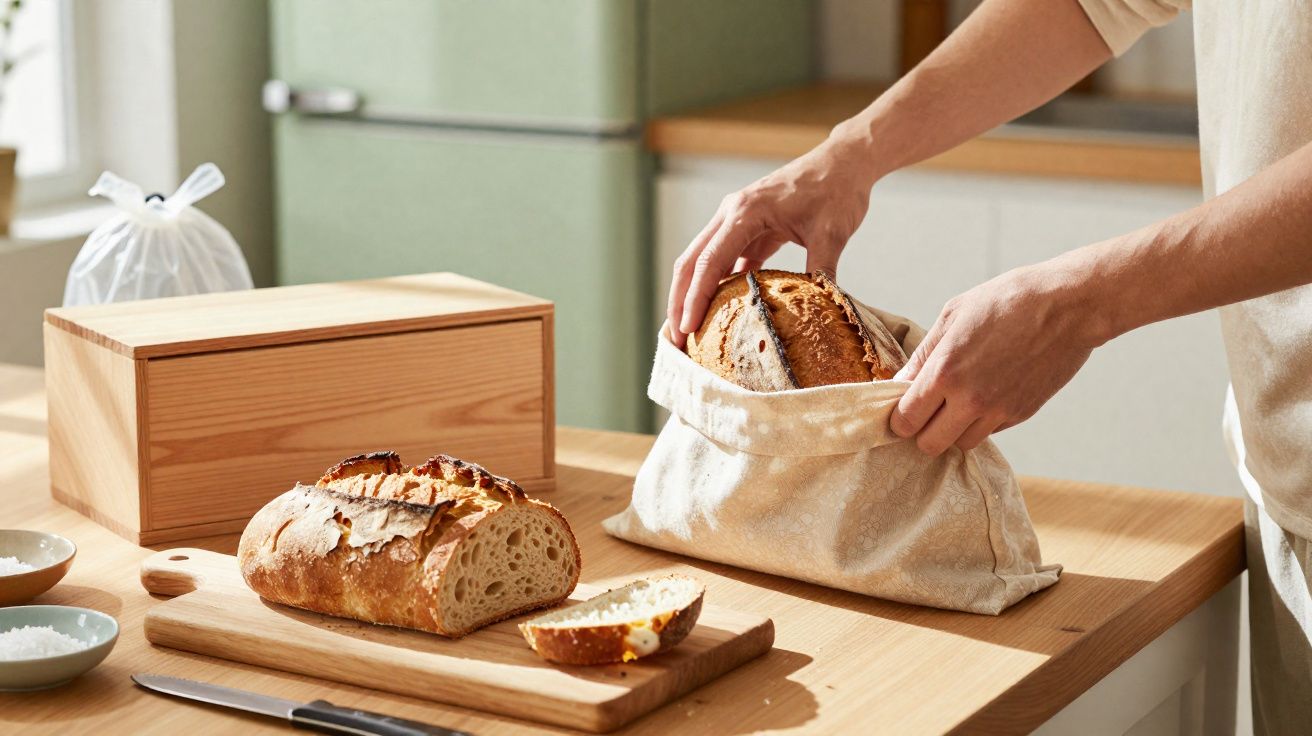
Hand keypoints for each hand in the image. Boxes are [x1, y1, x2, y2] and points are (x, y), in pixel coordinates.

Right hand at [666, 131, 880, 346]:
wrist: (843, 161)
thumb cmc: (837, 190)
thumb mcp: (832, 233)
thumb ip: (822, 269)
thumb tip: (822, 308)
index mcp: (746, 212)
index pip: (710, 261)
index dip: (696, 298)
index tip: (688, 328)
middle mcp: (731, 213)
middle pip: (691, 261)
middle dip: (680, 301)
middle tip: (678, 340)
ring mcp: (735, 219)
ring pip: (702, 260)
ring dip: (693, 294)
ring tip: (690, 331)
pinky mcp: (747, 227)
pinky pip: (723, 259)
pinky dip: (716, 285)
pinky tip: (716, 312)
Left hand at [890, 262, 1106, 454]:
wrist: (1068, 306)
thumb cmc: (1007, 301)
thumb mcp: (953, 315)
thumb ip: (923, 354)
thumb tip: (900, 382)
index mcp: (945, 372)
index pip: (905, 420)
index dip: (898, 419)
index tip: (902, 409)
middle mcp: (970, 400)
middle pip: (930, 444)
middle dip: (922, 431)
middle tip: (926, 412)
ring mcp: (998, 411)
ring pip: (961, 444)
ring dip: (953, 430)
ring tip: (956, 403)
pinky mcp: (1022, 414)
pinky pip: (990, 432)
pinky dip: (981, 422)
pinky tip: (985, 395)